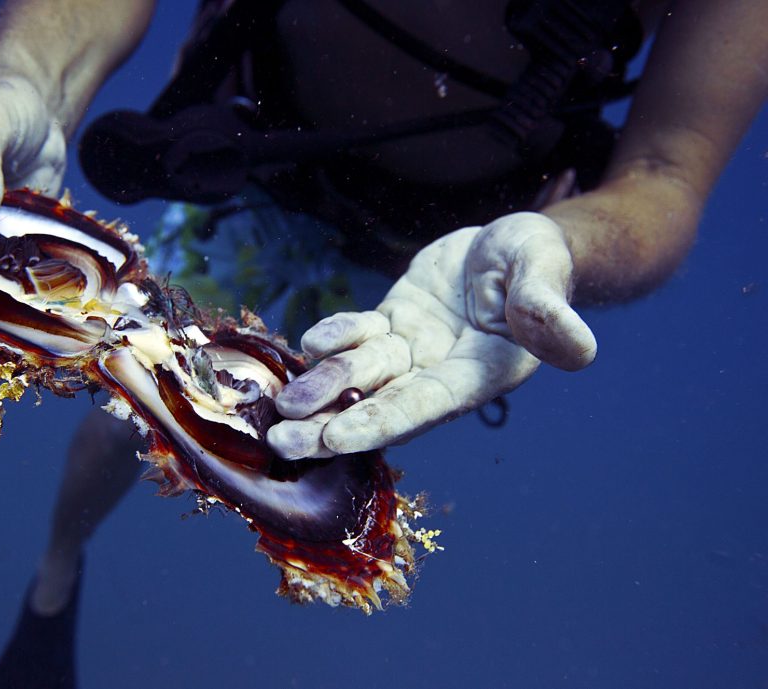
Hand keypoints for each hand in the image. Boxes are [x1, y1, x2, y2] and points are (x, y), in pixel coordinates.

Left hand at [266, 212, 597, 458]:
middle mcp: (441, 370)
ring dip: (321, 389)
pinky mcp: (393, 322)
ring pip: (361, 376)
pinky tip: (308, 341)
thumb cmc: (539, 257)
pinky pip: (358, 335)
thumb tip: (580, 351)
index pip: (424, 405)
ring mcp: (413, 349)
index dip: (381, 421)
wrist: (513, 242)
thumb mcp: (544, 271)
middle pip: (381, 405)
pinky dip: (334, 338)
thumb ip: (547, 309)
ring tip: (280, 408)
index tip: (336, 439)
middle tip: (283, 443)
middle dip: (332, 426)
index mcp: (480, 373)